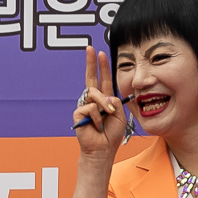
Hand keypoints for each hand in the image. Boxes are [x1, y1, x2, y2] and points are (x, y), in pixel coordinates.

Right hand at [74, 43, 126, 157]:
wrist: (103, 149)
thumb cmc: (111, 134)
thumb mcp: (119, 114)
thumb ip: (114, 101)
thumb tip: (105, 94)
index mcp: (104, 99)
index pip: (102, 79)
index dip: (101, 66)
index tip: (100, 53)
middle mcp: (93, 100)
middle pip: (91, 78)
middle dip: (91, 62)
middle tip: (90, 48)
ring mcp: (84, 106)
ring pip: (94, 94)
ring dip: (104, 104)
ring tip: (107, 116)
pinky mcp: (78, 113)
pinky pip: (90, 108)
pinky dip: (97, 117)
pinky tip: (97, 125)